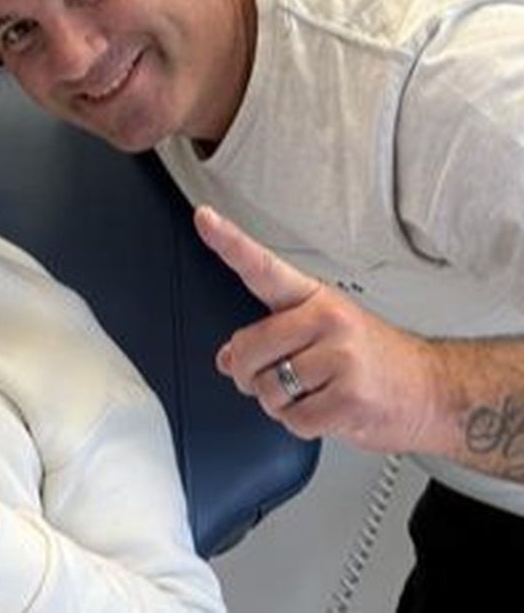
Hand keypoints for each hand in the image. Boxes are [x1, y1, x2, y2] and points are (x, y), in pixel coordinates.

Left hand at [195, 206, 442, 454]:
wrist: (437, 391)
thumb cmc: (376, 359)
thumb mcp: (324, 334)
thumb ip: (271, 338)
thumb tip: (227, 358)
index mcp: (315, 299)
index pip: (263, 266)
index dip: (229, 242)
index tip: (205, 219)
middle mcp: (326, 321)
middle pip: (247, 349)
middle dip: (251, 374)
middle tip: (281, 377)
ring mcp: (340, 358)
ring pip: (267, 390)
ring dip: (282, 403)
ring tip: (317, 393)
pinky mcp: (348, 397)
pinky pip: (293, 419)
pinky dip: (303, 424)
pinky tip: (331, 410)